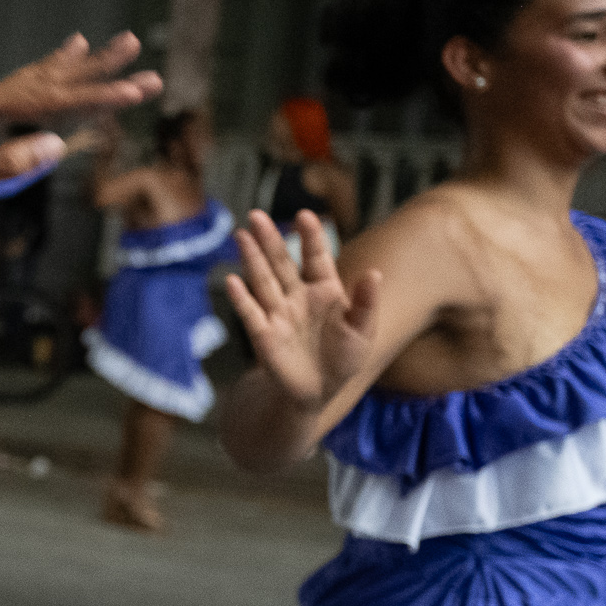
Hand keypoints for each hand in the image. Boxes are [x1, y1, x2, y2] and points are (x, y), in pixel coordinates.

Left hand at [0, 34, 158, 214]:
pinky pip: (17, 87)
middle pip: (46, 79)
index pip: (45, 101)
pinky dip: (46, 73)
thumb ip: (1, 166)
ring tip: (114, 43)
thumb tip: (54, 147)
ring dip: (77, 66)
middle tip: (138, 47)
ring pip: (35, 78)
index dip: (93, 96)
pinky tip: (66, 54)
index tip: (134, 90)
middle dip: (96, 70)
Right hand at [223, 209, 377, 411]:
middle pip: (281, 261)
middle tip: (257, 215)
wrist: (318, 390)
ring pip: (262, 280)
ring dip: (251, 258)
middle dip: (270, 239)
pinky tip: (231, 281)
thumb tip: (375, 273)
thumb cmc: (343, 357)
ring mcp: (278, 313)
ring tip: (241, 235)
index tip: (305, 215)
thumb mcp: (363, 331)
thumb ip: (366, 303)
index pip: (316, 257)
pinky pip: (250, 312)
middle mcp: (297, 296)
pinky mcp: (263, 334)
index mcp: (324, 290)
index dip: (310, 236)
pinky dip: (241, 298)